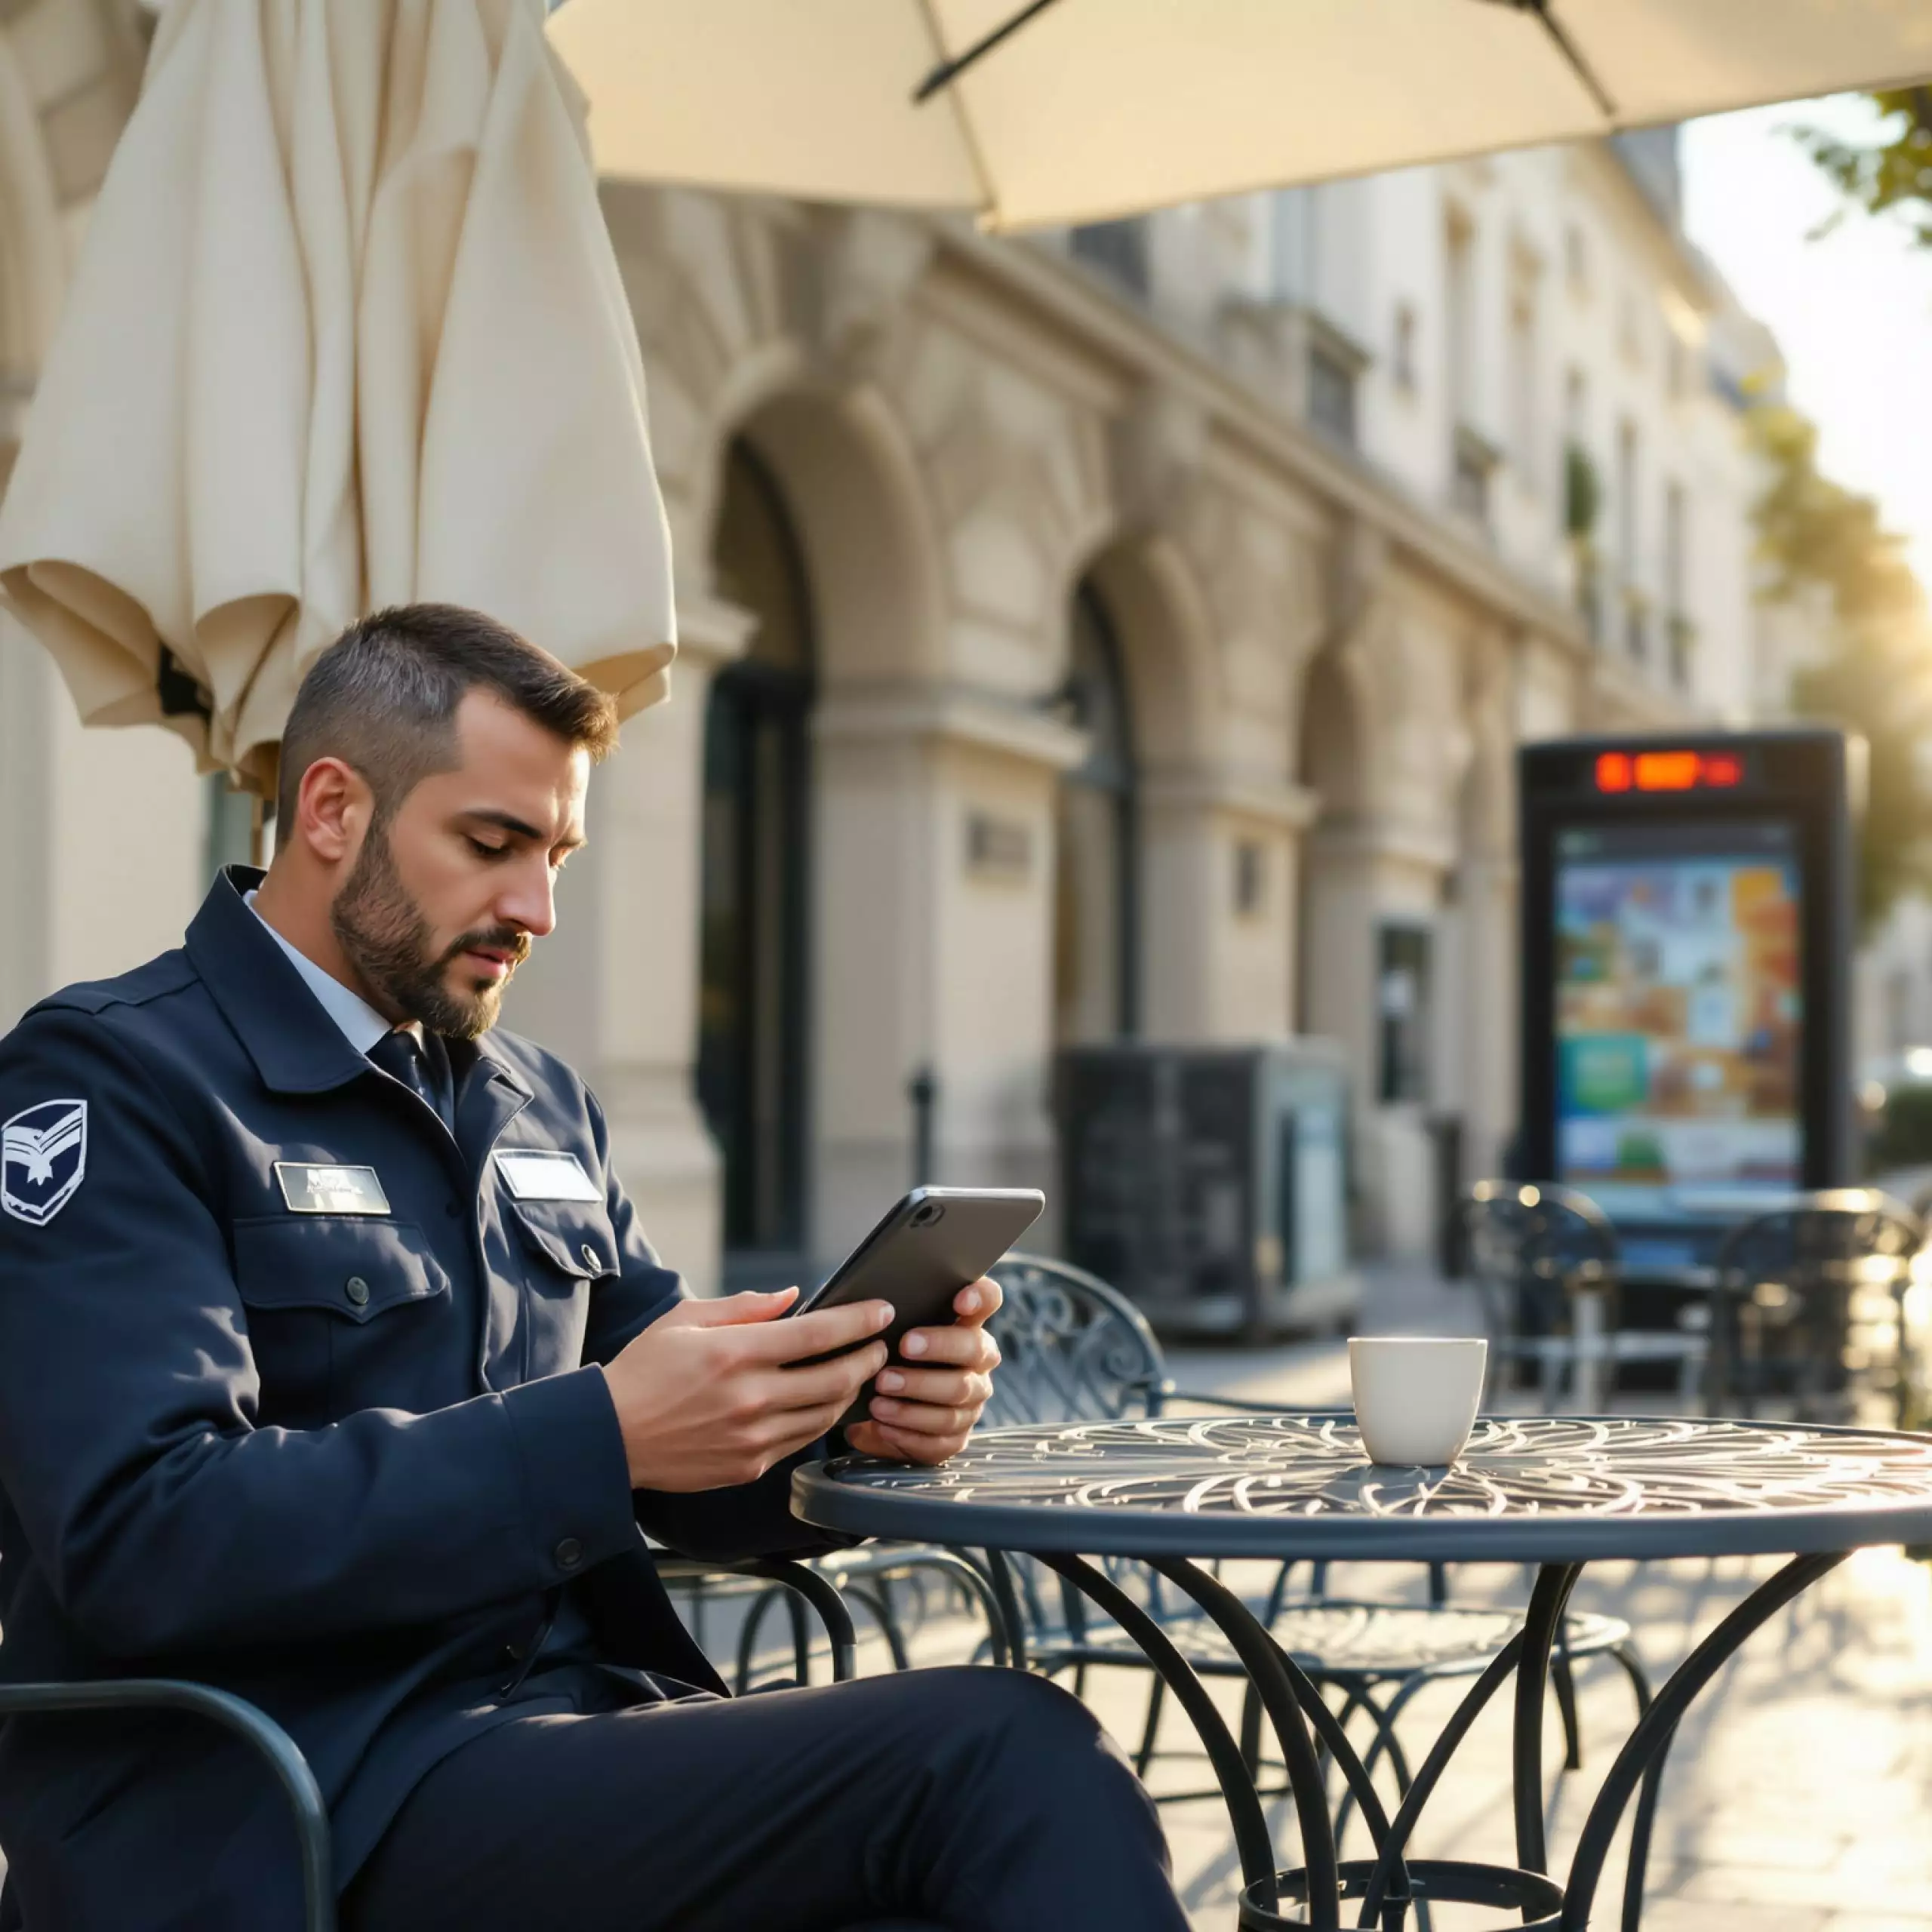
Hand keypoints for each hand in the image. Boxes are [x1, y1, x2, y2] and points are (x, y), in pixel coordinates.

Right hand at [601, 1289, 892, 1491]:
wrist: (609, 1437)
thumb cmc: (643, 1371)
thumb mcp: (684, 1319)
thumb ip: (744, 1306)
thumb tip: (793, 1297)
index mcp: (735, 1353)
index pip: (818, 1335)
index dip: (858, 1321)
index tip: (881, 1311)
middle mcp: (750, 1398)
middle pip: (836, 1378)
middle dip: (869, 1358)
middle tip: (881, 1345)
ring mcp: (753, 1437)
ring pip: (826, 1414)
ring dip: (851, 1391)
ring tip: (858, 1372)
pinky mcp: (750, 1466)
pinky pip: (802, 1440)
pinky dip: (822, 1419)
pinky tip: (824, 1402)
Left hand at [843, 1277, 1002, 1465]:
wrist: (876, 1413)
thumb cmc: (884, 1362)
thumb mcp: (884, 1338)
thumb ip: (887, 1321)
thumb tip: (864, 1311)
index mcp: (965, 1326)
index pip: (987, 1300)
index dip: (980, 1297)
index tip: (960, 1299)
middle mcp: (977, 1362)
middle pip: (974, 1349)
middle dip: (939, 1347)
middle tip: (903, 1347)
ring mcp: (971, 1402)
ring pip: (956, 1397)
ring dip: (916, 1396)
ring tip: (879, 1396)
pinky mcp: (957, 1438)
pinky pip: (941, 1439)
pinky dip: (909, 1433)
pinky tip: (884, 1426)